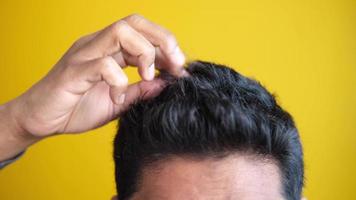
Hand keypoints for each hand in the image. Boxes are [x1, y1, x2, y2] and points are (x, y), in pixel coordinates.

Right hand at [0, 14, 185, 160]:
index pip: (143, 32)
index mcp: (110, 50)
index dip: (166, 46)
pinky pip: (102, 65)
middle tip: (175, 65)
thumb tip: (165, 83)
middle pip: (134, 22)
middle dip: (162, 40)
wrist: (41, 120)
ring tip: (147, 77)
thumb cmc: (77, 108)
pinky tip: (117, 99)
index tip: (179, 69)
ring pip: (120, 32)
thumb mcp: (118, 102)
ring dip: (143, 54)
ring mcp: (84, 55)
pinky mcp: (73, 72)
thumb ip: (140, 91)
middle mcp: (98, 45)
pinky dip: (118, 81)